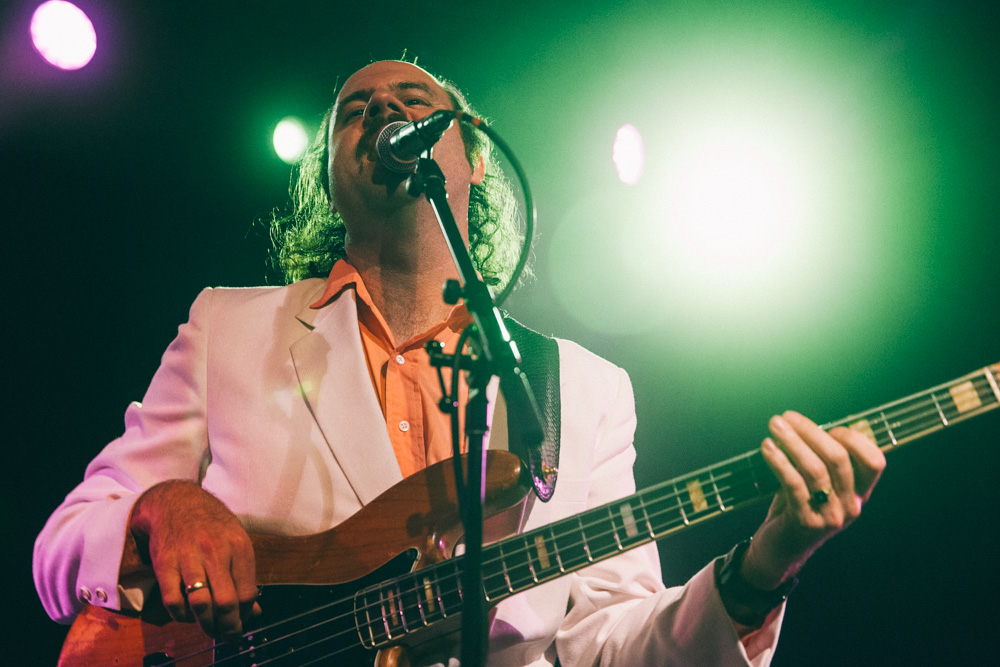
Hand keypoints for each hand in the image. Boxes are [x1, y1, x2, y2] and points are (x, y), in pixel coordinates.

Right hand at [130, 480, 259, 639]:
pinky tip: (187, 614)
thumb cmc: (212, 526)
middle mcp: (216, 551)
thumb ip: (245, 578)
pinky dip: (181, 615)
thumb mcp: (236, 542)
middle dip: (228, 627)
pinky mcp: (164, 563)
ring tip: (209, 628)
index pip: (247, 593)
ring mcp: (188, 556)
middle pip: (226, 602)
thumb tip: (255, 612)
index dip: (245, 615)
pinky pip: (173, 600)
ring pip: (200, 604)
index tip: (242, 622)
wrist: (177, 502)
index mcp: (239, 546)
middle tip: (227, 635)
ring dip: (206, 624)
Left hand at [741, 411, 885, 590]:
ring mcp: (829, 516)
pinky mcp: (805, 521)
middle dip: (811, 432)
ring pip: (815, 469)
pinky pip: (793, 484)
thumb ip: (821, 460)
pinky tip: (767, 447)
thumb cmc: (798, 508)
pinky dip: (779, 461)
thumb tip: (812, 424)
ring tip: (774, 426)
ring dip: (792, 442)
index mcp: (859, 494)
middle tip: (786, 417)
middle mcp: (850, 506)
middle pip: (839, 459)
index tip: (828, 427)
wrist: (780, 550)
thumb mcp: (817, 485)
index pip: (875, 462)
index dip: (854, 439)